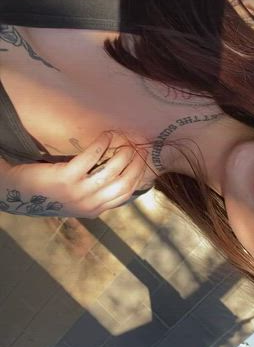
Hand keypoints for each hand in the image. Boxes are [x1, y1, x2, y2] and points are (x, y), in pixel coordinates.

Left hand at [1, 132, 150, 217]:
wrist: (17, 192)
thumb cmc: (48, 191)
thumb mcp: (77, 198)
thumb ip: (97, 192)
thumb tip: (121, 172)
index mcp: (94, 210)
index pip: (127, 194)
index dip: (138, 175)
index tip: (142, 160)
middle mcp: (89, 204)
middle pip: (125, 183)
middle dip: (135, 163)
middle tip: (136, 147)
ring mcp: (78, 192)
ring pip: (112, 171)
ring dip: (122, 152)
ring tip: (122, 140)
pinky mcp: (66, 178)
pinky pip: (92, 157)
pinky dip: (102, 144)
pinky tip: (105, 136)